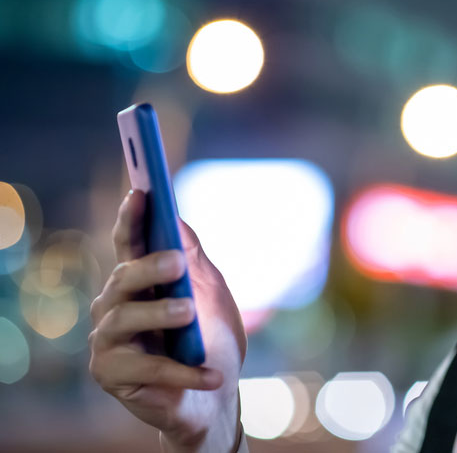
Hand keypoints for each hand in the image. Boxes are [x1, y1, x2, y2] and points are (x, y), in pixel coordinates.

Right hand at [89, 191, 247, 452]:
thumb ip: (195, 260)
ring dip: (160, 314)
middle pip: (124, 278)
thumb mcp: (212, 295)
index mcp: (139, 281)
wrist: (215, 397)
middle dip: (149, 267)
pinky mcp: (111, 375)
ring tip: (189, 312)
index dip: (131, 217)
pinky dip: (183, 371)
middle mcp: (114, 306)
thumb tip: (177, 221)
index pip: (129, 243)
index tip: (141, 190)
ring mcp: (108, 341)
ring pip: (124, 319)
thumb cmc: (211, 339)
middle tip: (177, 262)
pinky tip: (212, 375)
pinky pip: (147, 368)